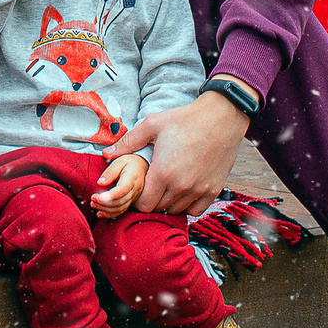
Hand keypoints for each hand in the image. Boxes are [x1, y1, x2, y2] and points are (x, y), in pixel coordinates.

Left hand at [90, 153, 143, 217]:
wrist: (142, 167)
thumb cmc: (129, 163)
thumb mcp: (119, 161)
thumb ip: (110, 172)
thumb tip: (100, 183)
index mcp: (132, 178)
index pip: (122, 190)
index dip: (109, 196)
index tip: (97, 196)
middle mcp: (135, 190)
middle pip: (120, 201)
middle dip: (104, 203)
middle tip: (92, 199)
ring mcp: (134, 197)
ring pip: (120, 208)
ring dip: (105, 209)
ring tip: (93, 204)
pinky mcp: (130, 201)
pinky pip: (121, 210)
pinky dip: (110, 214)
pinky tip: (100, 213)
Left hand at [103, 90, 249, 215]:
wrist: (220, 117)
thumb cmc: (185, 119)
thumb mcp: (152, 125)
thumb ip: (128, 142)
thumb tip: (107, 154)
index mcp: (163, 173)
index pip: (144, 204)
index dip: (139, 198)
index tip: (140, 187)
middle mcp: (181, 186)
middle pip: (159, 208)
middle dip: (152, 199)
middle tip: (153, 185)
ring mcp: (199, 190)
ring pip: (176, 210)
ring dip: (169, 202)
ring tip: (168, 186)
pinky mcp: (213, 190)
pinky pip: (196, 210)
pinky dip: (188, 205)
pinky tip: (184, 191)